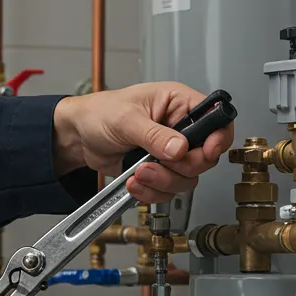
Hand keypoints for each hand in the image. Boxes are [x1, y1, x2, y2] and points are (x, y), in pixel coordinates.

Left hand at [52, 82, 235, 203]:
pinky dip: (151, 192)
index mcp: (179, 103)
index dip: (217, 138)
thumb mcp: (126, 119)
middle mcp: (180, 128)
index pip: (216, 119)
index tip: (205, 152)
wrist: (78, 137)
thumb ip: (154, 135)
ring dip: (163, 182)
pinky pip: (168, 190)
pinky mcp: (159, 171)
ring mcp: (170, 152)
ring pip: (187, 178)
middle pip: (205, 158)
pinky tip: (134, 183)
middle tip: (158, 164)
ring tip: (138, 173)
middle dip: (181, 167)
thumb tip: (179, 148)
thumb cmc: (100, 113)